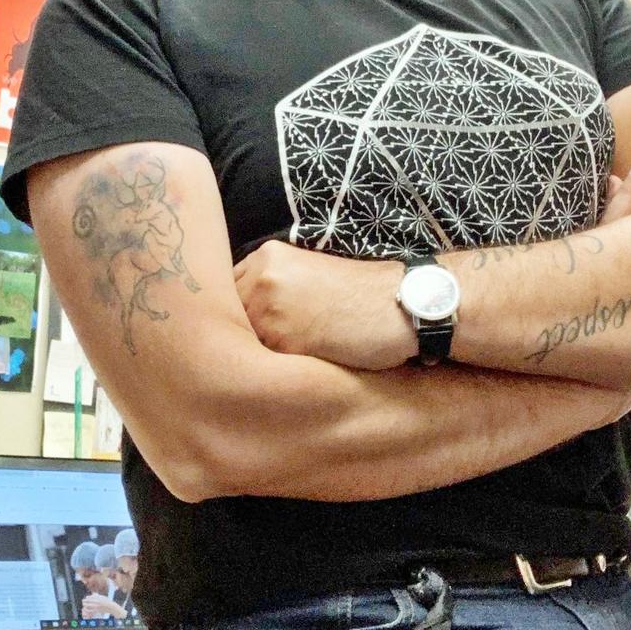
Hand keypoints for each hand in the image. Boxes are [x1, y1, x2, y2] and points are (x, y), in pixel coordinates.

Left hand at [81, 593, 124, 619]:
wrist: (111, 607)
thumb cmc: (107, 601)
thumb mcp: (102, 596)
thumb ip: (96, 595)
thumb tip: (91, 594)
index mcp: (97, 597)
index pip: (88, 597)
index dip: (86, 598)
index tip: (86, 599)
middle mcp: (95, 601)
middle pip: (86, 601)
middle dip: (84, 602)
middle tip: (84, 602)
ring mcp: (96, 606)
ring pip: (86, 605)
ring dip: (85, 605)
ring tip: (85, 606)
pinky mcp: (96, 610)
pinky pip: (89, 610)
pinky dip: (86, 610)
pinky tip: (86, 609)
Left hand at [234, 242, 413, 369]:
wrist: (403, 304)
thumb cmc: (362, 297)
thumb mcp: (310, 276)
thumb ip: (273, 290)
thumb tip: (240, 319)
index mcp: (268, 257)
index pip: (227, 292)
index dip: (239, 316)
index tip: (251, 331)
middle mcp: (262, 277)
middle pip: (227, 318)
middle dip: (242, 338)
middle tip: (265, 353)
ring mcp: (269, 307)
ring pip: (242, 343)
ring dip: (255, 358)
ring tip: (287, 361)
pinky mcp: (283, 339)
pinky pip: (262, 364)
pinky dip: (275, 372)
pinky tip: (300, 369)